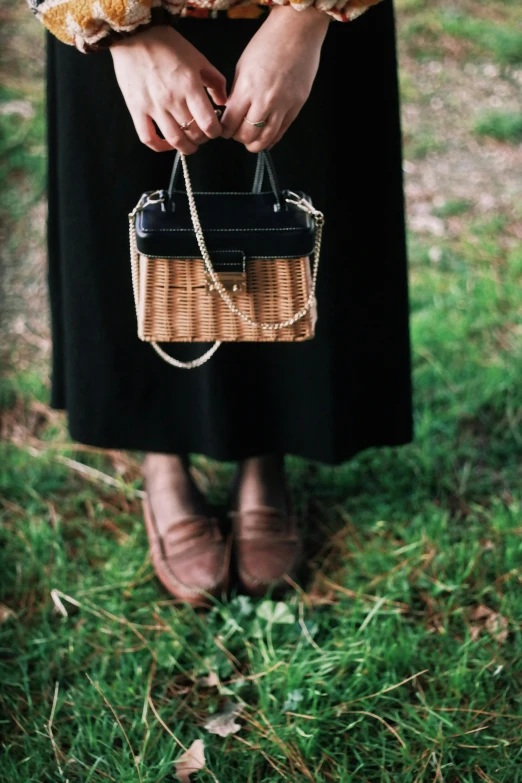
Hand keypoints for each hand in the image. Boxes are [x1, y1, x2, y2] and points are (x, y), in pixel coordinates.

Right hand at [111, 26, 226, 153]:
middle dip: (202, 139)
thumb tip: (223, 101)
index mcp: (190, 86)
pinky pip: (147, 138)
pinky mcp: (136, 109)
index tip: (215, 129)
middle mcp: (172, 99)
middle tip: (203, 134)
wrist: (134, 33)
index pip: (208, 123)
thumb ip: (215, 81)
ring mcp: (153, 106)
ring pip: (174, 140)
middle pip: (193, 134)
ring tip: (190, 144)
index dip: (215, 132)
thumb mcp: (198, 58)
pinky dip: (159, 147)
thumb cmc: (167, 44)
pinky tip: (167, 145)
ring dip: (186, 147)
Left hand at [221, 6, 328, 151]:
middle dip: (238, 138)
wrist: (297, 32)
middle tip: (237, 134)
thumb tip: (232, 112)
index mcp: (247, 88)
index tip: (224, 130)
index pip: (230, 123)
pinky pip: (282, 132)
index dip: (225, 130)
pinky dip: (271, 139)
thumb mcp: (243, 66)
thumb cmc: (268, 43)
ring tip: (251, 142)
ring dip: (255, 144)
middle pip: (247, 135)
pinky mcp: (296, 107)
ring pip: (265, 139)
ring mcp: (283, 105)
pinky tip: (266, 138)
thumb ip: (238, 93)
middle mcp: (265, 100)